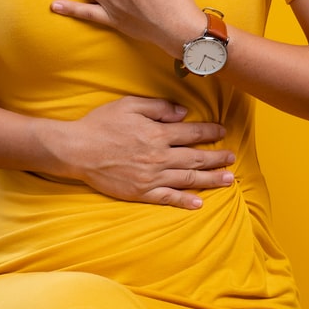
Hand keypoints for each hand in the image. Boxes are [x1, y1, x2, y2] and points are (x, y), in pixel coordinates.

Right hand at [45, 96, 234, 207]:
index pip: (192, 133)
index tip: (223, 132)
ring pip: (187, 179)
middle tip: (232, 159)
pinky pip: (167, 199)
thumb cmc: (102, 124)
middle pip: (195, 158)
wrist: (77, 150)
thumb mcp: (130, 105)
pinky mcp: (140, 193)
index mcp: (157, 133)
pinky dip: (184, 201)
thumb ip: (159, 107)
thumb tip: (184, 113)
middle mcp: (159, 157)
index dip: (210, 133)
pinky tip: (199, 203)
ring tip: (227, 180)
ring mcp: (151, 177)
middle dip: (216, 158)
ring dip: (210, 180)